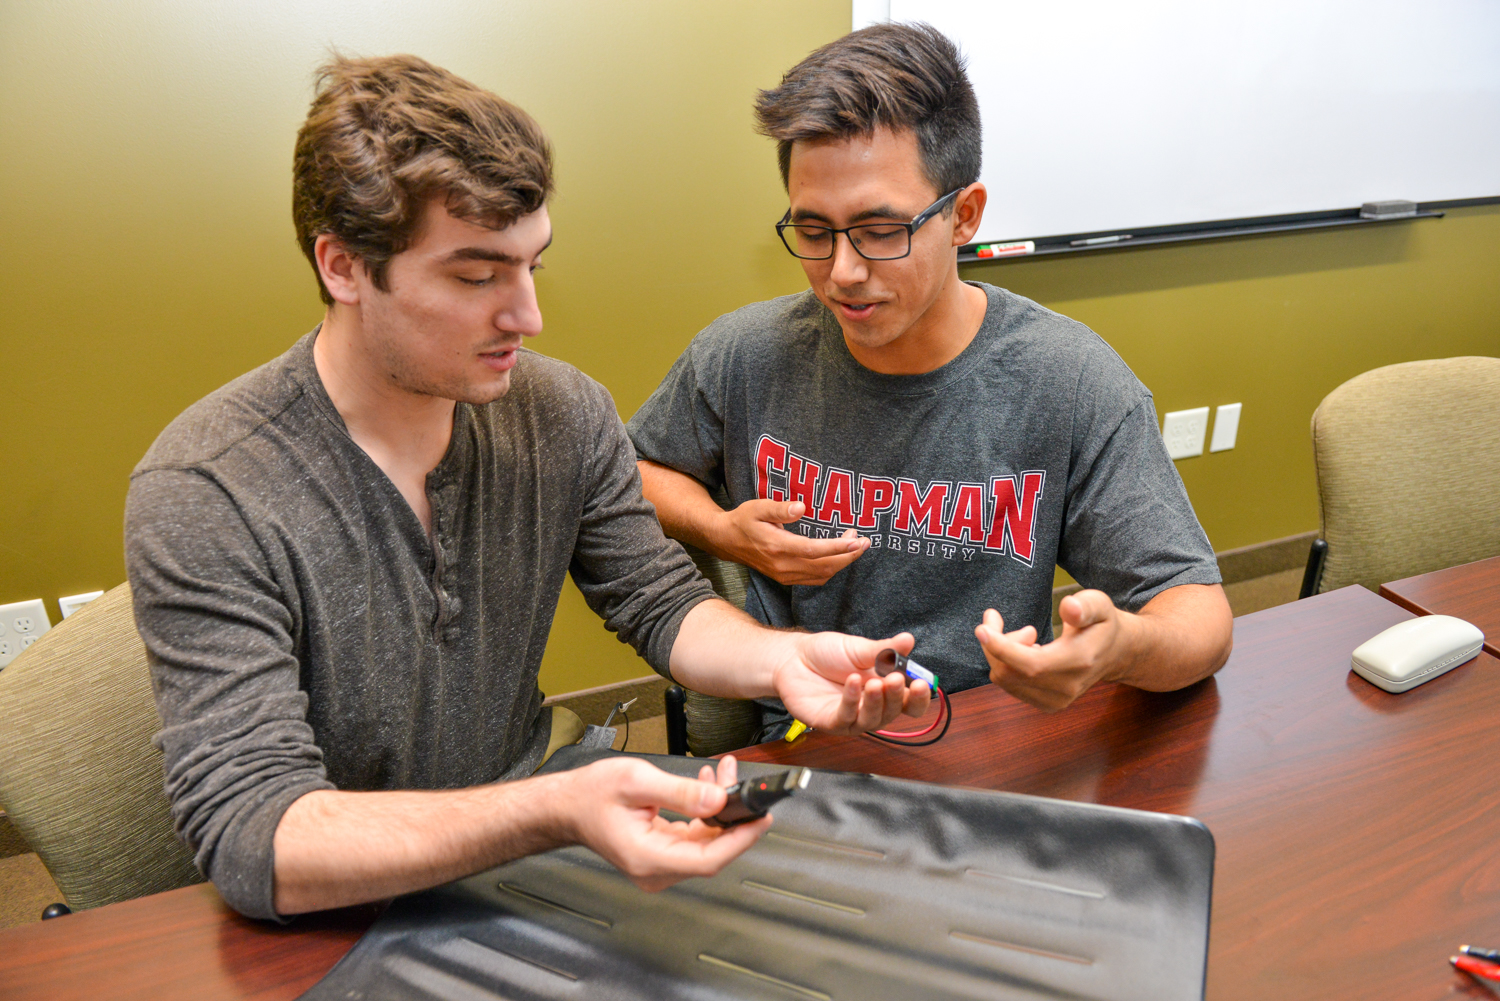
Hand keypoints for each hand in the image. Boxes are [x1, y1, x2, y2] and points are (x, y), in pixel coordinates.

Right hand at [562, 755, 768, 891]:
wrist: (568, 805)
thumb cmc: (591, 795)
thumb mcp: (637, 781)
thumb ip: (681, 792)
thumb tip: (719, 799)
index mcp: (648, 857)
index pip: (708, 859)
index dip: (740, 840)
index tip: (760, 818)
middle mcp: (655, 869)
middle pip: (711, 851)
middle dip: (732, 815)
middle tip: (744, 786)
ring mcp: (659, 864)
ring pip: (706, 842)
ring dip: (719, 809)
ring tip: (722, 775)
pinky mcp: (662, 854)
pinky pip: (694, 837)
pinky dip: (705, 812)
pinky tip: (707, 787)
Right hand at [715, 499, 867, 585]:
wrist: (726, 541)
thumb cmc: (744, 520)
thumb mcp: (758, 507)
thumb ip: (780, 508)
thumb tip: (801, 507)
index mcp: (777, 546)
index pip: (814, 550)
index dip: (838, 547)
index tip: (858, 540)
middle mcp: (783, 565)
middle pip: (824, 566)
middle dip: (848, 555)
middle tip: (865, 541)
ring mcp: (785, 575)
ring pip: (822, 575)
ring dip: (842, 562)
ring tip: (855, 545)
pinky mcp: (786, 578)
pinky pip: (814, 579)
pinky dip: (831, 570)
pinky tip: (839, 557)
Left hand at [771, 630, 931, 733]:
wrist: (793, 657)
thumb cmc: (826, 655)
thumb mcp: (859, 648)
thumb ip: (884, 649)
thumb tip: (908, 640)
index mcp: (885, 689)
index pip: (911, 701)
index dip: (921, 697)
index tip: (924, 684)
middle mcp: (872, 706)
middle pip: (895, 712)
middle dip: (898, 696)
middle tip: (896, 680)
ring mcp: (853, 717)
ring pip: (873, 720)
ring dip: (876, 702)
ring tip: (874, 683)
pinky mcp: (832, 722)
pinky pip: (846, 717)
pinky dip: (851, 701)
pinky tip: (852, 683)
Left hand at [974, 590, 1127, 710]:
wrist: (1113, 654)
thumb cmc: (1101, 625)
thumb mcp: (1099, 605)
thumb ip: (1085, 605)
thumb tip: (1068, 607)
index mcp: (1079, 662)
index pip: (1031, 665)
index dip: (1002, 648)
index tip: (982, 628)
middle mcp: (1066, 688)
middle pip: (1010, 673)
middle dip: (996, 643)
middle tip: (1002, 620)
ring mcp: (1055, 701)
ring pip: (1005, 679)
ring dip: (1001, 652)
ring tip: (1027, 635)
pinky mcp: (1046, 705)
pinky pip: (1009, 685)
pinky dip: (1006, 664)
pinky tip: (1027, 650)